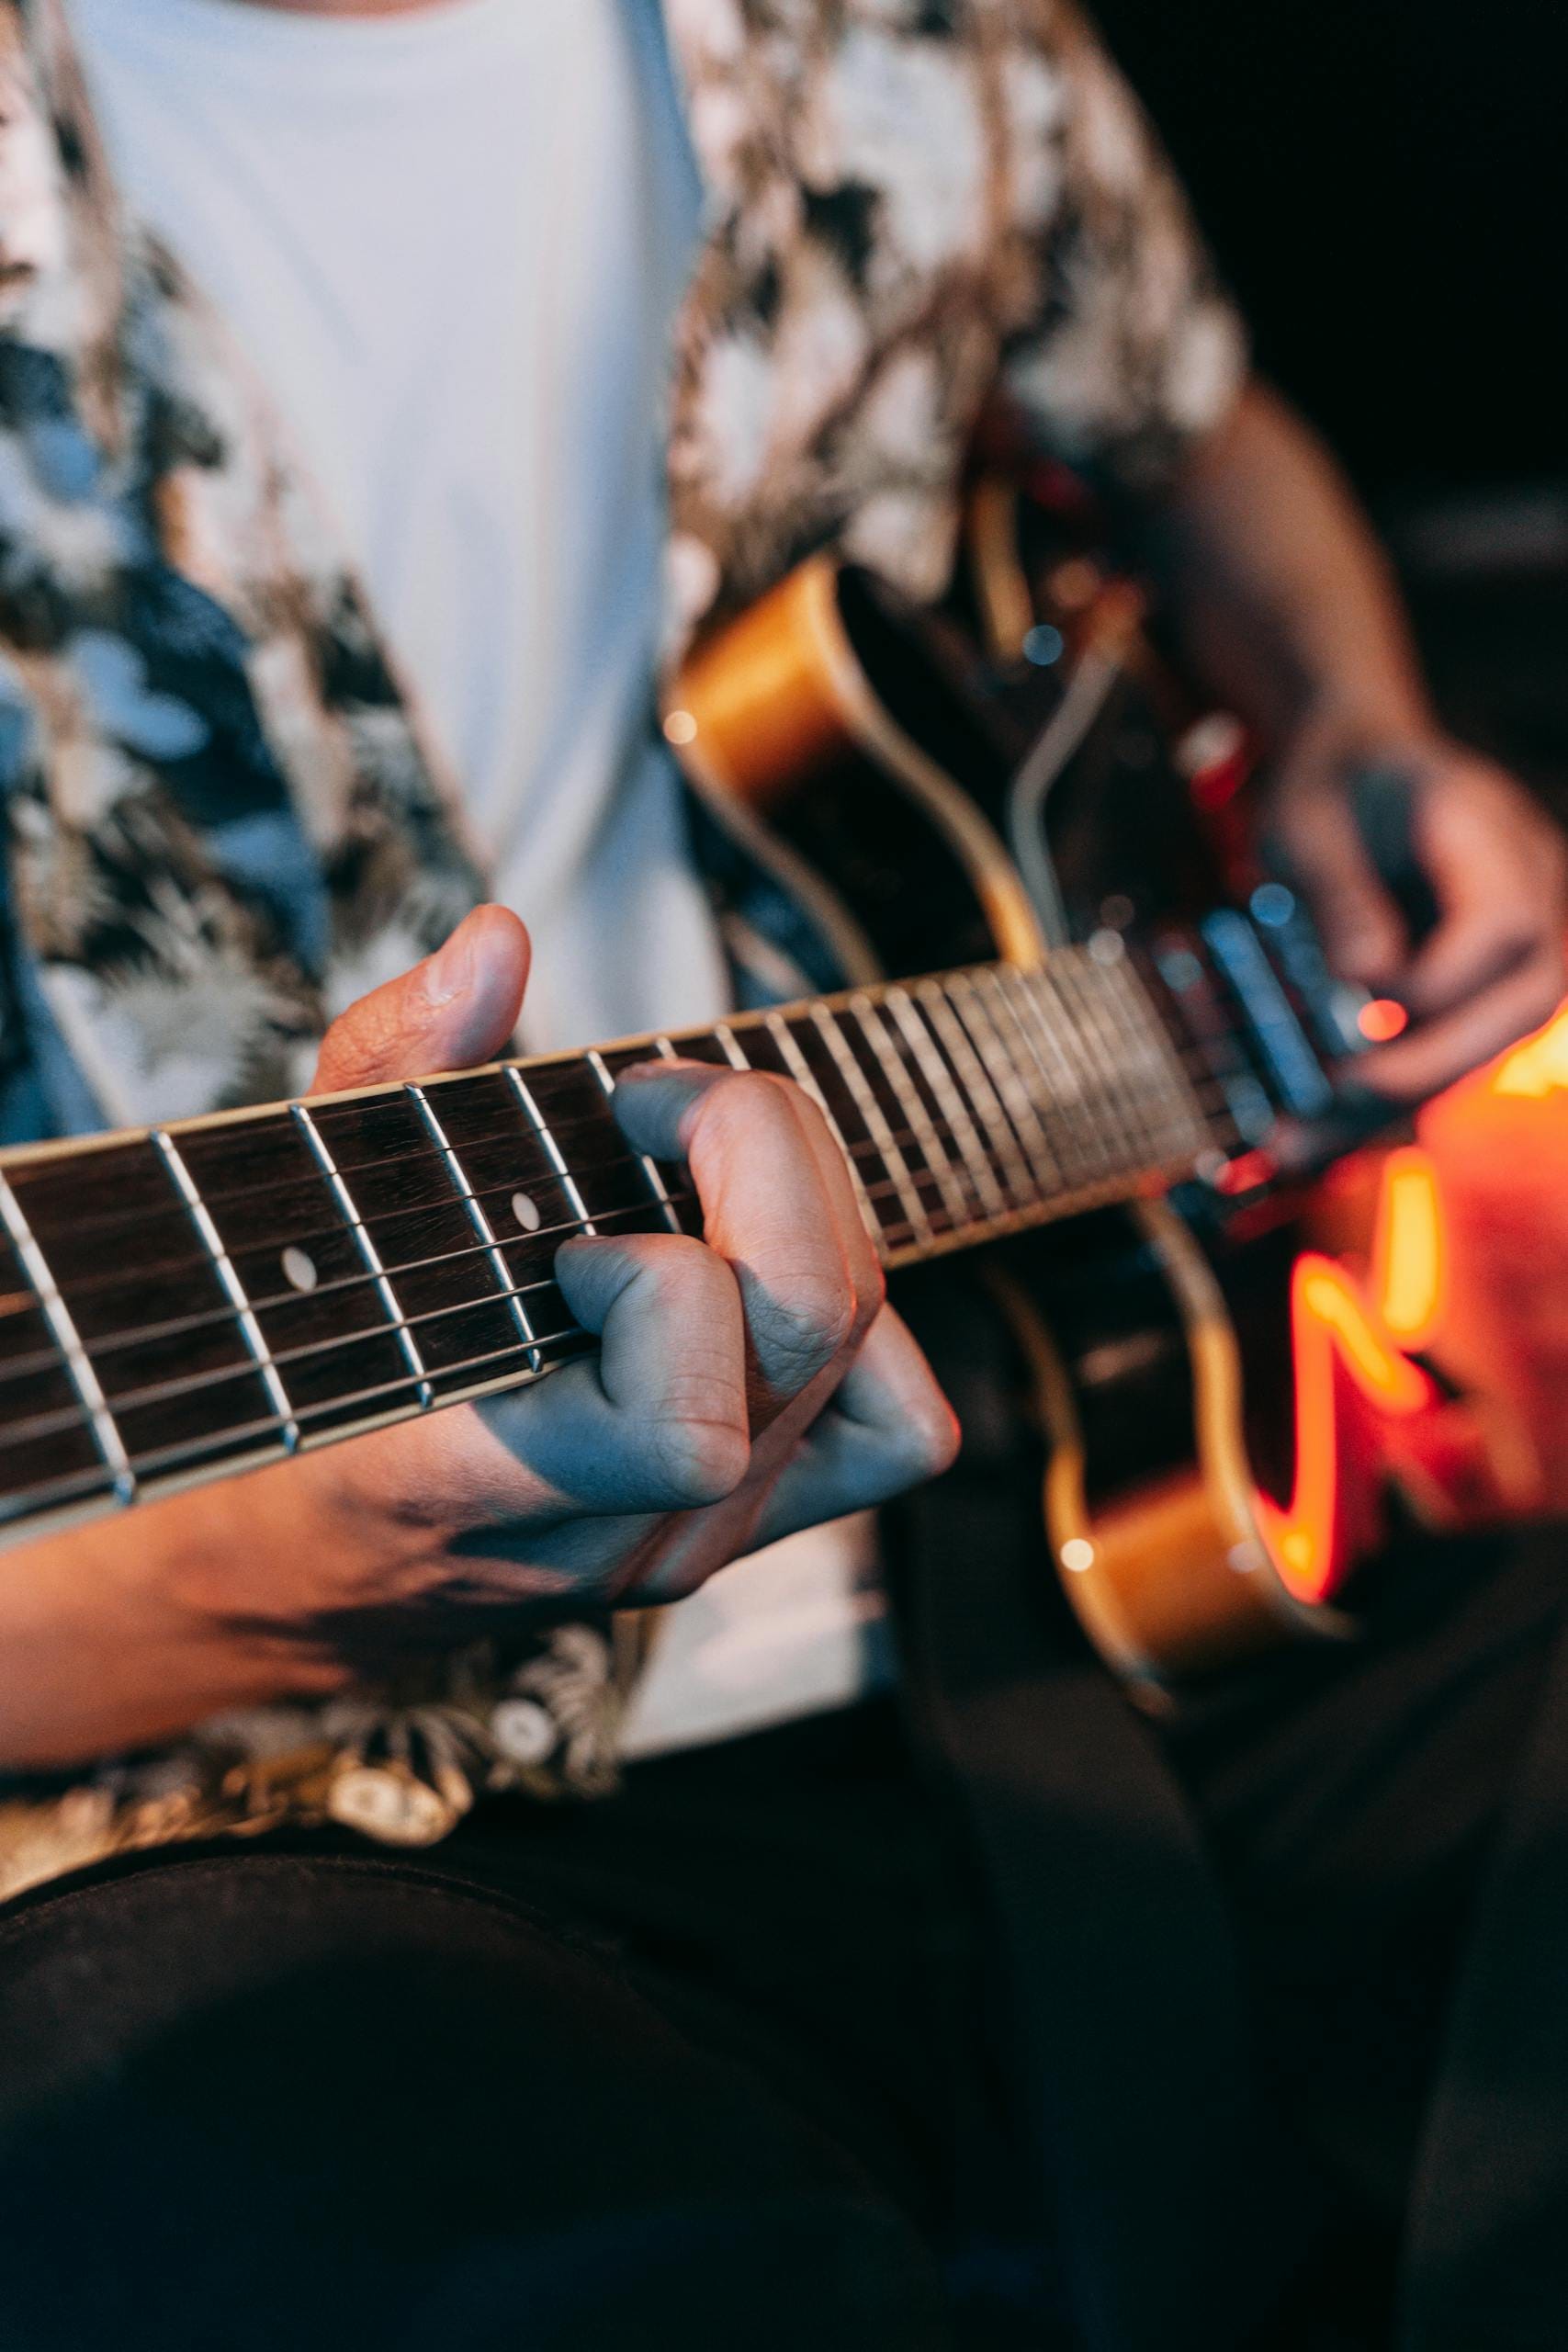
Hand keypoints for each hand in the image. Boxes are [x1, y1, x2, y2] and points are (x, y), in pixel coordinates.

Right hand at [0, 909, 956, 1768]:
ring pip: (878, 1381)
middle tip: (660, 1107)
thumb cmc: (283, 1373)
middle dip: (764, 1159)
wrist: (281, 1573)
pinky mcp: (748, 1529)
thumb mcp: (300, 1204)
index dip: (662, 1265)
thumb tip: (498, 945)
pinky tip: (755, 1271)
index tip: (582, 1172)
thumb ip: (393, 1066)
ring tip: (712, 1180)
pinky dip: (864, 1333)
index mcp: (483, 1486)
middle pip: (812, 1335)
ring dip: (821, 1230)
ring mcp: (694, 1546)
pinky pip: (894, 1427)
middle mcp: (618, 1538)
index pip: (679, 1421)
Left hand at [1264, 729, 1567, 1100]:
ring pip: (1483, 1049)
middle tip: (1330, 1098)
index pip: (1506, 923)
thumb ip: (1339, 892)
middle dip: (1428, 1064)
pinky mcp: (1473, 999)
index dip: (1436, 979)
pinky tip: (1304, 1136)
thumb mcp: (1308, 821)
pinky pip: (1439, 1059)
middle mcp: (1529, 895)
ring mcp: (1511, 954)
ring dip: (1391, 1105)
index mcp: (1491, 832)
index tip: (1352, 1000)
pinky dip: (1373, 1103)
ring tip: (1295, 1141)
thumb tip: (1365, 978)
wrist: (1351, 775)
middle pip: (1522, 1004)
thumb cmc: (1327, 787)